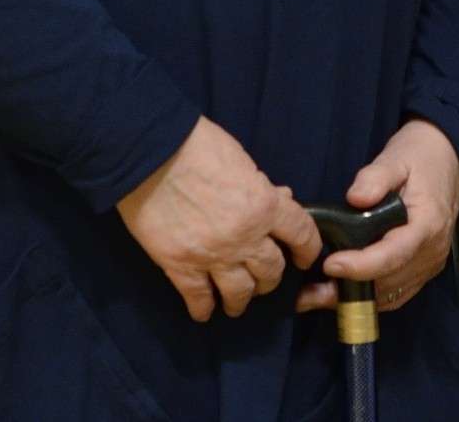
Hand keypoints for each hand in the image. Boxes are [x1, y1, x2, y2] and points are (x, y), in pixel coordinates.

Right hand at [115, 116, 320, 321]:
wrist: (151, 154)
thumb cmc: (198, 146)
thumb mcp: (241, 160)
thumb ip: (262, 186)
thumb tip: (281, 198)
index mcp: (265, 206)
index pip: (301, 234)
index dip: (308, 249)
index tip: (305, 258)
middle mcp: (245, 238)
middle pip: (270, 270)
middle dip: (271, 278)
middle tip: (263, 279)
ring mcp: (213, 256)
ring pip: (240, 292)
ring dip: (241, 300)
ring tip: (236, 303)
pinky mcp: (180, 266)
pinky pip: (198, 297)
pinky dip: (203, 309)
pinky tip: (204, 312)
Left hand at [296, 118, 458, 315]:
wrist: (447, 163)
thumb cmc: (418, 158)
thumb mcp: (396, 157)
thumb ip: (375, 177)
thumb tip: (355, 198)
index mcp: (427, 224)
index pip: (394, 254)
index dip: (361, 265)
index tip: (330, 264)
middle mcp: (431, 251)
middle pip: (389, 281)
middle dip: (349, 287)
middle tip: (310, 289)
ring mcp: (429, 264)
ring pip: (390, 294)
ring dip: (355, 298)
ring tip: (317, 294)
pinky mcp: (423, 270)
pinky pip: (395, 294)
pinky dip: (369, 297)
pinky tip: (341, 291)